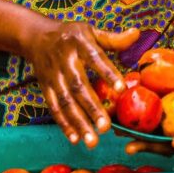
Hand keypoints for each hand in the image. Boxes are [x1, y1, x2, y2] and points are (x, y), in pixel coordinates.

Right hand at [24, 21, 139, 148]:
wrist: (36, 36)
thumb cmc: (71, 35)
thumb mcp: (91, 31)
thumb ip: (113, 39)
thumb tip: (137, 34)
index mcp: (79, 43)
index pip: (95, 58)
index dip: (107, 73)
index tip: (121, 88)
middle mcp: (65, 60)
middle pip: (78, 86)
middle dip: (92, 108)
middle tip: (106, 128)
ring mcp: (53, 76)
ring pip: (65, 101)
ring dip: (78, 122)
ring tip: (92, 141)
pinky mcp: (45, 87)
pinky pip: (54, 107)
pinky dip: (63, 124)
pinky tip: (75, 139)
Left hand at [124, 75, 173, 155]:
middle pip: (168, 147)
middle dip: (149, 147)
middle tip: (131, 147)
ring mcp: (172, 133)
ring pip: (154, 139)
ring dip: (134, 138)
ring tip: (117, 133)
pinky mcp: (161, 126)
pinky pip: (147, 127)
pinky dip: (133, 124)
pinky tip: (117, 118)